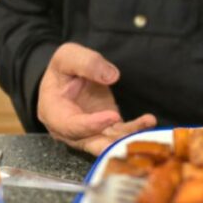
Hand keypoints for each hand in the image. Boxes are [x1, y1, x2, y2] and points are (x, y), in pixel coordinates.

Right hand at [37, 42, 155, 154]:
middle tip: (128, 143)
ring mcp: (89, 132)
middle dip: (110, 145)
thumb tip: (111, 76)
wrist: (69, 77)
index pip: (71, 126)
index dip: (91, 124)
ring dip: (128, 137)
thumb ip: (86, 63)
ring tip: (146, 127)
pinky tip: (148, 122)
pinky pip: (120, 134)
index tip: (112, 116)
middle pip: (90, 143)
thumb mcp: (67, 57)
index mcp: (54, 113)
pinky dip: (135, 129)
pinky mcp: (106, 130)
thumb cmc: (63, 69)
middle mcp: (70, 130)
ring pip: (108, 142)